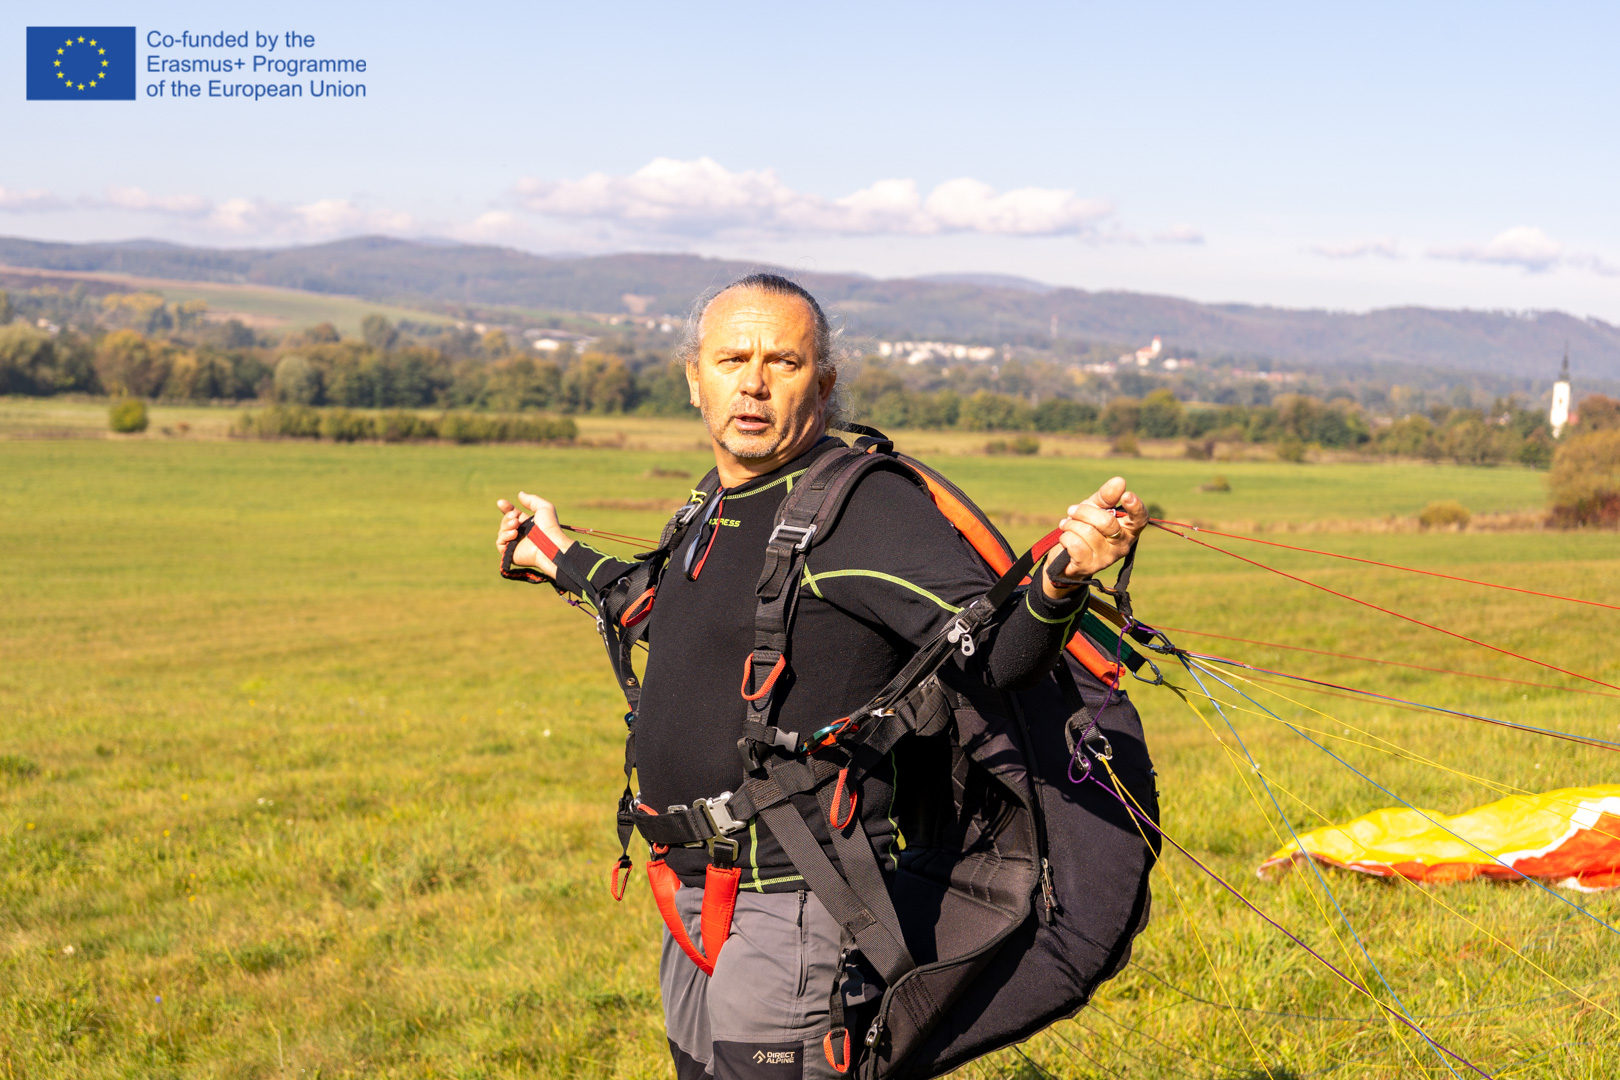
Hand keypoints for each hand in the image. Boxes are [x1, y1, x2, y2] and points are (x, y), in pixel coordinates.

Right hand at [494, 491, 568, 577]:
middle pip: (505, 522)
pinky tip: (514, 534)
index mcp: (528, 524)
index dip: (506, 508)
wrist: (550, 544)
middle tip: (515, 517)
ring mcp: (515, 544)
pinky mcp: (510, 554)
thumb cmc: (549, 527)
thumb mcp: (544, 507)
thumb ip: (532, 500)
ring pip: (501, 531)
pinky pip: (500, 543)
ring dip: (506, 525)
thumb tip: (520, 494)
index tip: (501, 502)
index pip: (512, 515)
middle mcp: (521, 534)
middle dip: (507, 517)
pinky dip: (504, 536)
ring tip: (516, 524)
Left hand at [1042, 476, 1147, 595]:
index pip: (1140, 519)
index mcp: (1128, 529)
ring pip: (1087, 532)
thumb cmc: (1086, 527)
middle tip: (1072, 511)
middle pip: (1106, 522)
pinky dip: (1065, 538)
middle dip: (1084, 512)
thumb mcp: (1095, 508)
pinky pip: (1075, 545)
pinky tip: (1066, 540)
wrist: (1066, 555)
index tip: (1127, 495)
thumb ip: (1107, 496)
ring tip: (1067, 527)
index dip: (1136, 507)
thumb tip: (1120, 481)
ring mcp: (1107, 558)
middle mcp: (1122, 545)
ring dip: (1070, 525)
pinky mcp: (1090, 567)